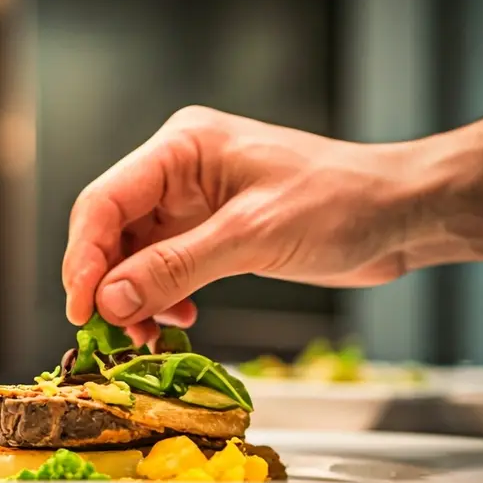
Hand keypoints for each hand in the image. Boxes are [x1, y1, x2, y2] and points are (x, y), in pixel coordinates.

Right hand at [62, 105, 423, 343]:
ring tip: (149, 334)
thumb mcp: (253, 235)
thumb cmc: (341, 204)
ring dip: (134, 296)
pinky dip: (162, 296)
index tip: (82, 310)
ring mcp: (194, 202)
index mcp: (181, 148)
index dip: (84, 258)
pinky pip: (165, 266)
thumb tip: (112, 300)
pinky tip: (180, 318)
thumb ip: (176, 267)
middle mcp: (179, 171)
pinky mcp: (212, 231)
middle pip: (112, 228)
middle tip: (111, 333)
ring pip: (134, 253)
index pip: (105, 201)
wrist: (401, 213)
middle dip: (107, 282)